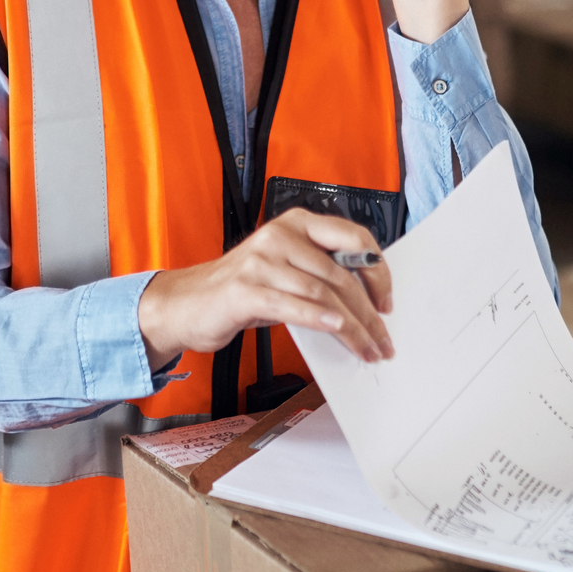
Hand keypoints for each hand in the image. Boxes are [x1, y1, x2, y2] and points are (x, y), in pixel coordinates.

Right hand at [137, 209, 393, 367]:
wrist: (185, 304)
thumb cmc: (239, 289)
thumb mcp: (283, 270)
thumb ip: (318, 273)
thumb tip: (364, 299)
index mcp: (294, 223)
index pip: (353, 238)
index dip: (377, 271)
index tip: (386, 301)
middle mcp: (278, 236)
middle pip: (340, 274)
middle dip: (368, 312)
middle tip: (382, 338)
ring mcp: (261, 261)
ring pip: (323, 294)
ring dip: (352, 327)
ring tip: (366, 348)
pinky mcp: (246, 289)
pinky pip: (295, 305)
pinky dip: (322, 320)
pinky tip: (339, 331)